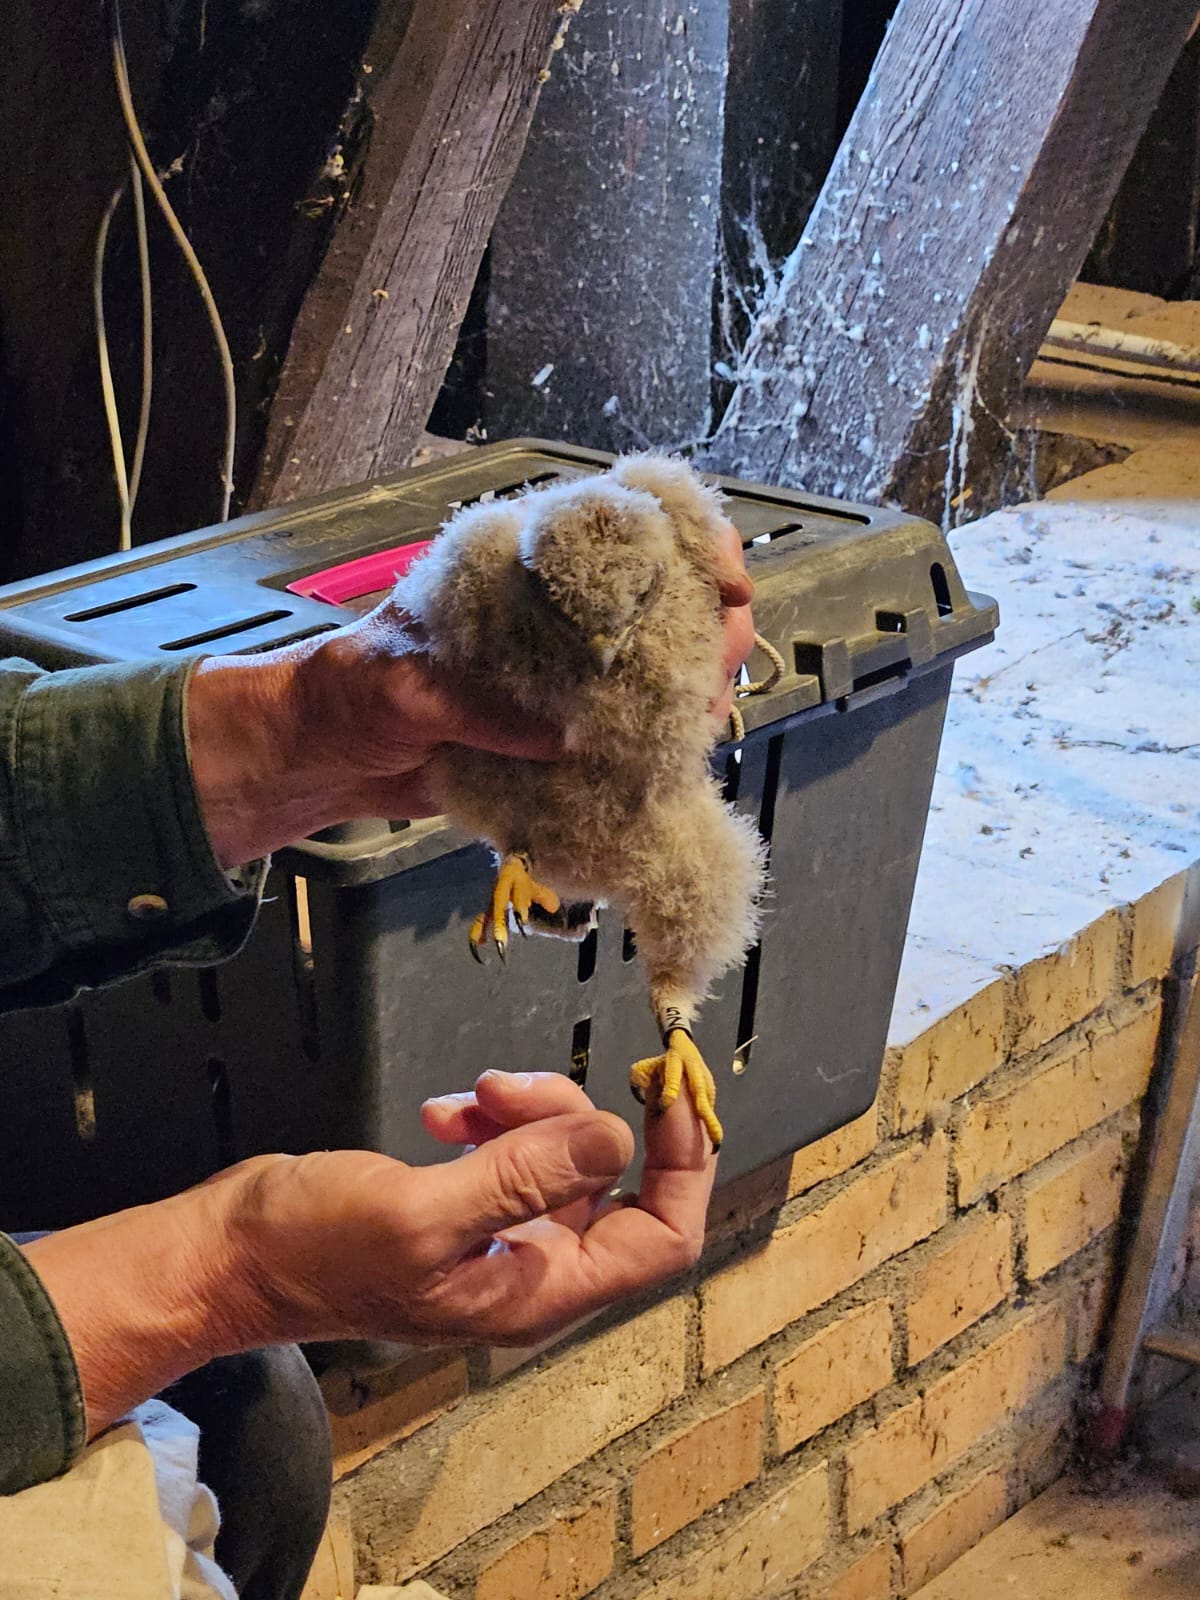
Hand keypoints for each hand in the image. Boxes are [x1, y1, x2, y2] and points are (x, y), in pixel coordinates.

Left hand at [187, 517, 754, 868]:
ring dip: (692, 694)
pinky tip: (669, 765)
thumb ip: (474, 702)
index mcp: (520, 569)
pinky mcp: (558, 737)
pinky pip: (625, 738)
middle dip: (710, 628)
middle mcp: (555, 617)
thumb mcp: (400, 682)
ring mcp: (562, 678)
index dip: (689, 541)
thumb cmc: (346, 689)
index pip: (623, 527)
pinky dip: (653, 751)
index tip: (725, 579)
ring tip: (699, 724)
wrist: (320, 756)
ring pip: (658, 672)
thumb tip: (561, 736)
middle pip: (665, 602)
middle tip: (716, 671)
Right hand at [224, 1070, 713, 1348]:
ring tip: (470, 1096)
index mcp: (539, 1292)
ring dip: (526, 1110)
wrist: (235, 1256)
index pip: (662, 1238)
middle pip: (611, 1181)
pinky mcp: (467, 1206)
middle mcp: (533, 1271)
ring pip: (560, 1155)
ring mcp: (500, 1239)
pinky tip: (446, 1114)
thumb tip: (616, 1138)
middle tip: (509, 1086)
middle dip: (572, 1118)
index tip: (670, 1090)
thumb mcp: (422, 1214)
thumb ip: (522, 1178)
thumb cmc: (315, 1254)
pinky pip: (512, 1149)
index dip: (683, 1165)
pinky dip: (490, 1119)